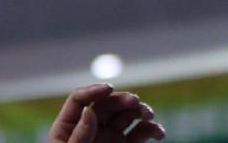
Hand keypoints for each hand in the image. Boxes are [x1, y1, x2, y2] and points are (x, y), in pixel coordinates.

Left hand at [48, 83, 166, 142]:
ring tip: (149, 115)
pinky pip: (139, 134)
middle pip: (107, 104)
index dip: (93, 91)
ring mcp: (109, 137)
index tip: (109, 89)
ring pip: (126, 115)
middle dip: (123, 99)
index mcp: (68, 128)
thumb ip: (79, 137)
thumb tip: (89, 111)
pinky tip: (159, 133)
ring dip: (140, 111)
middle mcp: (90, 128)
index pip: (79, 100)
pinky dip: (151, 130)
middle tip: (135, 103)